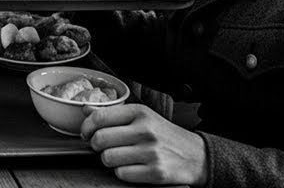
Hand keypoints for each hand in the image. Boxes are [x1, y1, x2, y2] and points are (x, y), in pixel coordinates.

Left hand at [81, 103, 208, 185]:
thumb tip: (86, 109)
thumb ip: (114, 113)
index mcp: (140, 113)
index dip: (86, 127)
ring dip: (109, 160)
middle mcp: (146, 130)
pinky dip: (122, 173)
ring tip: (120, 157)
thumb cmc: (165, 135)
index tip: (86, 133)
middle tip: (102, 147)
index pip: (99, 117)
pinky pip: (121, 174)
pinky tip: (132, 167)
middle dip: (96, 146)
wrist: (197, 156)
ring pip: (108, 158)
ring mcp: (151, 152)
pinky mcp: (156, 172)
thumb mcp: (143, 117)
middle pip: (100, 139)